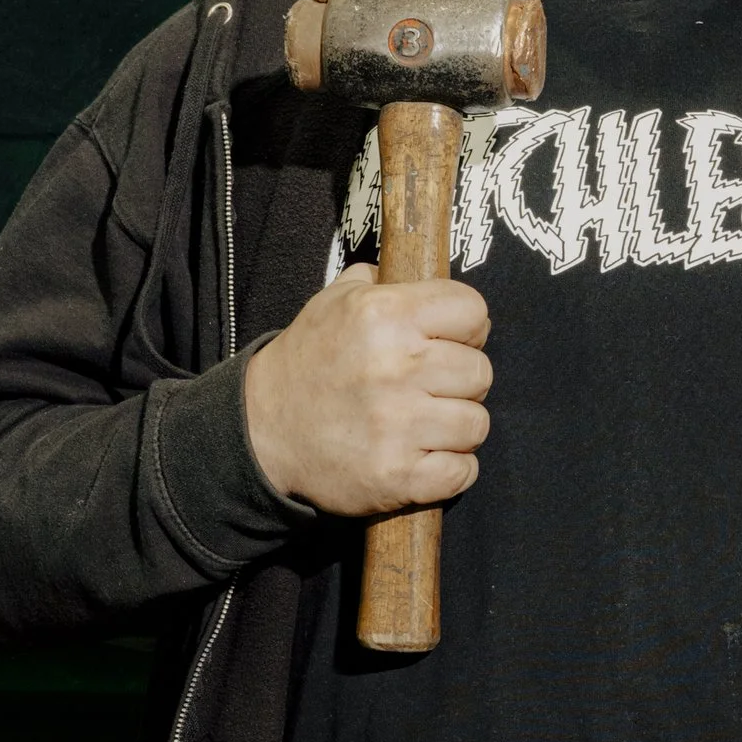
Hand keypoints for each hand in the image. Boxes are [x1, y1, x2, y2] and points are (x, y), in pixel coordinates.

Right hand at [242, 265, 491, 517]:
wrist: (260, 432)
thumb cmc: (306, 363)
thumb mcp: (331, 303)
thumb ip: (374, 282)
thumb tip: (403, 265)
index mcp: (384, 316)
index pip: (474, 311)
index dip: (467, 327)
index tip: (449, 341)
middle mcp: (396, 367)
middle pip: (481, 372)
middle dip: (462, 381)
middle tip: (431, 388)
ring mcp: (398, 426)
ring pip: (476, 424)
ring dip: (456, 428)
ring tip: (425, 424)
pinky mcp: (397, 476)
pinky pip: (462, 472)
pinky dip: (450, 469)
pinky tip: (424, 457)